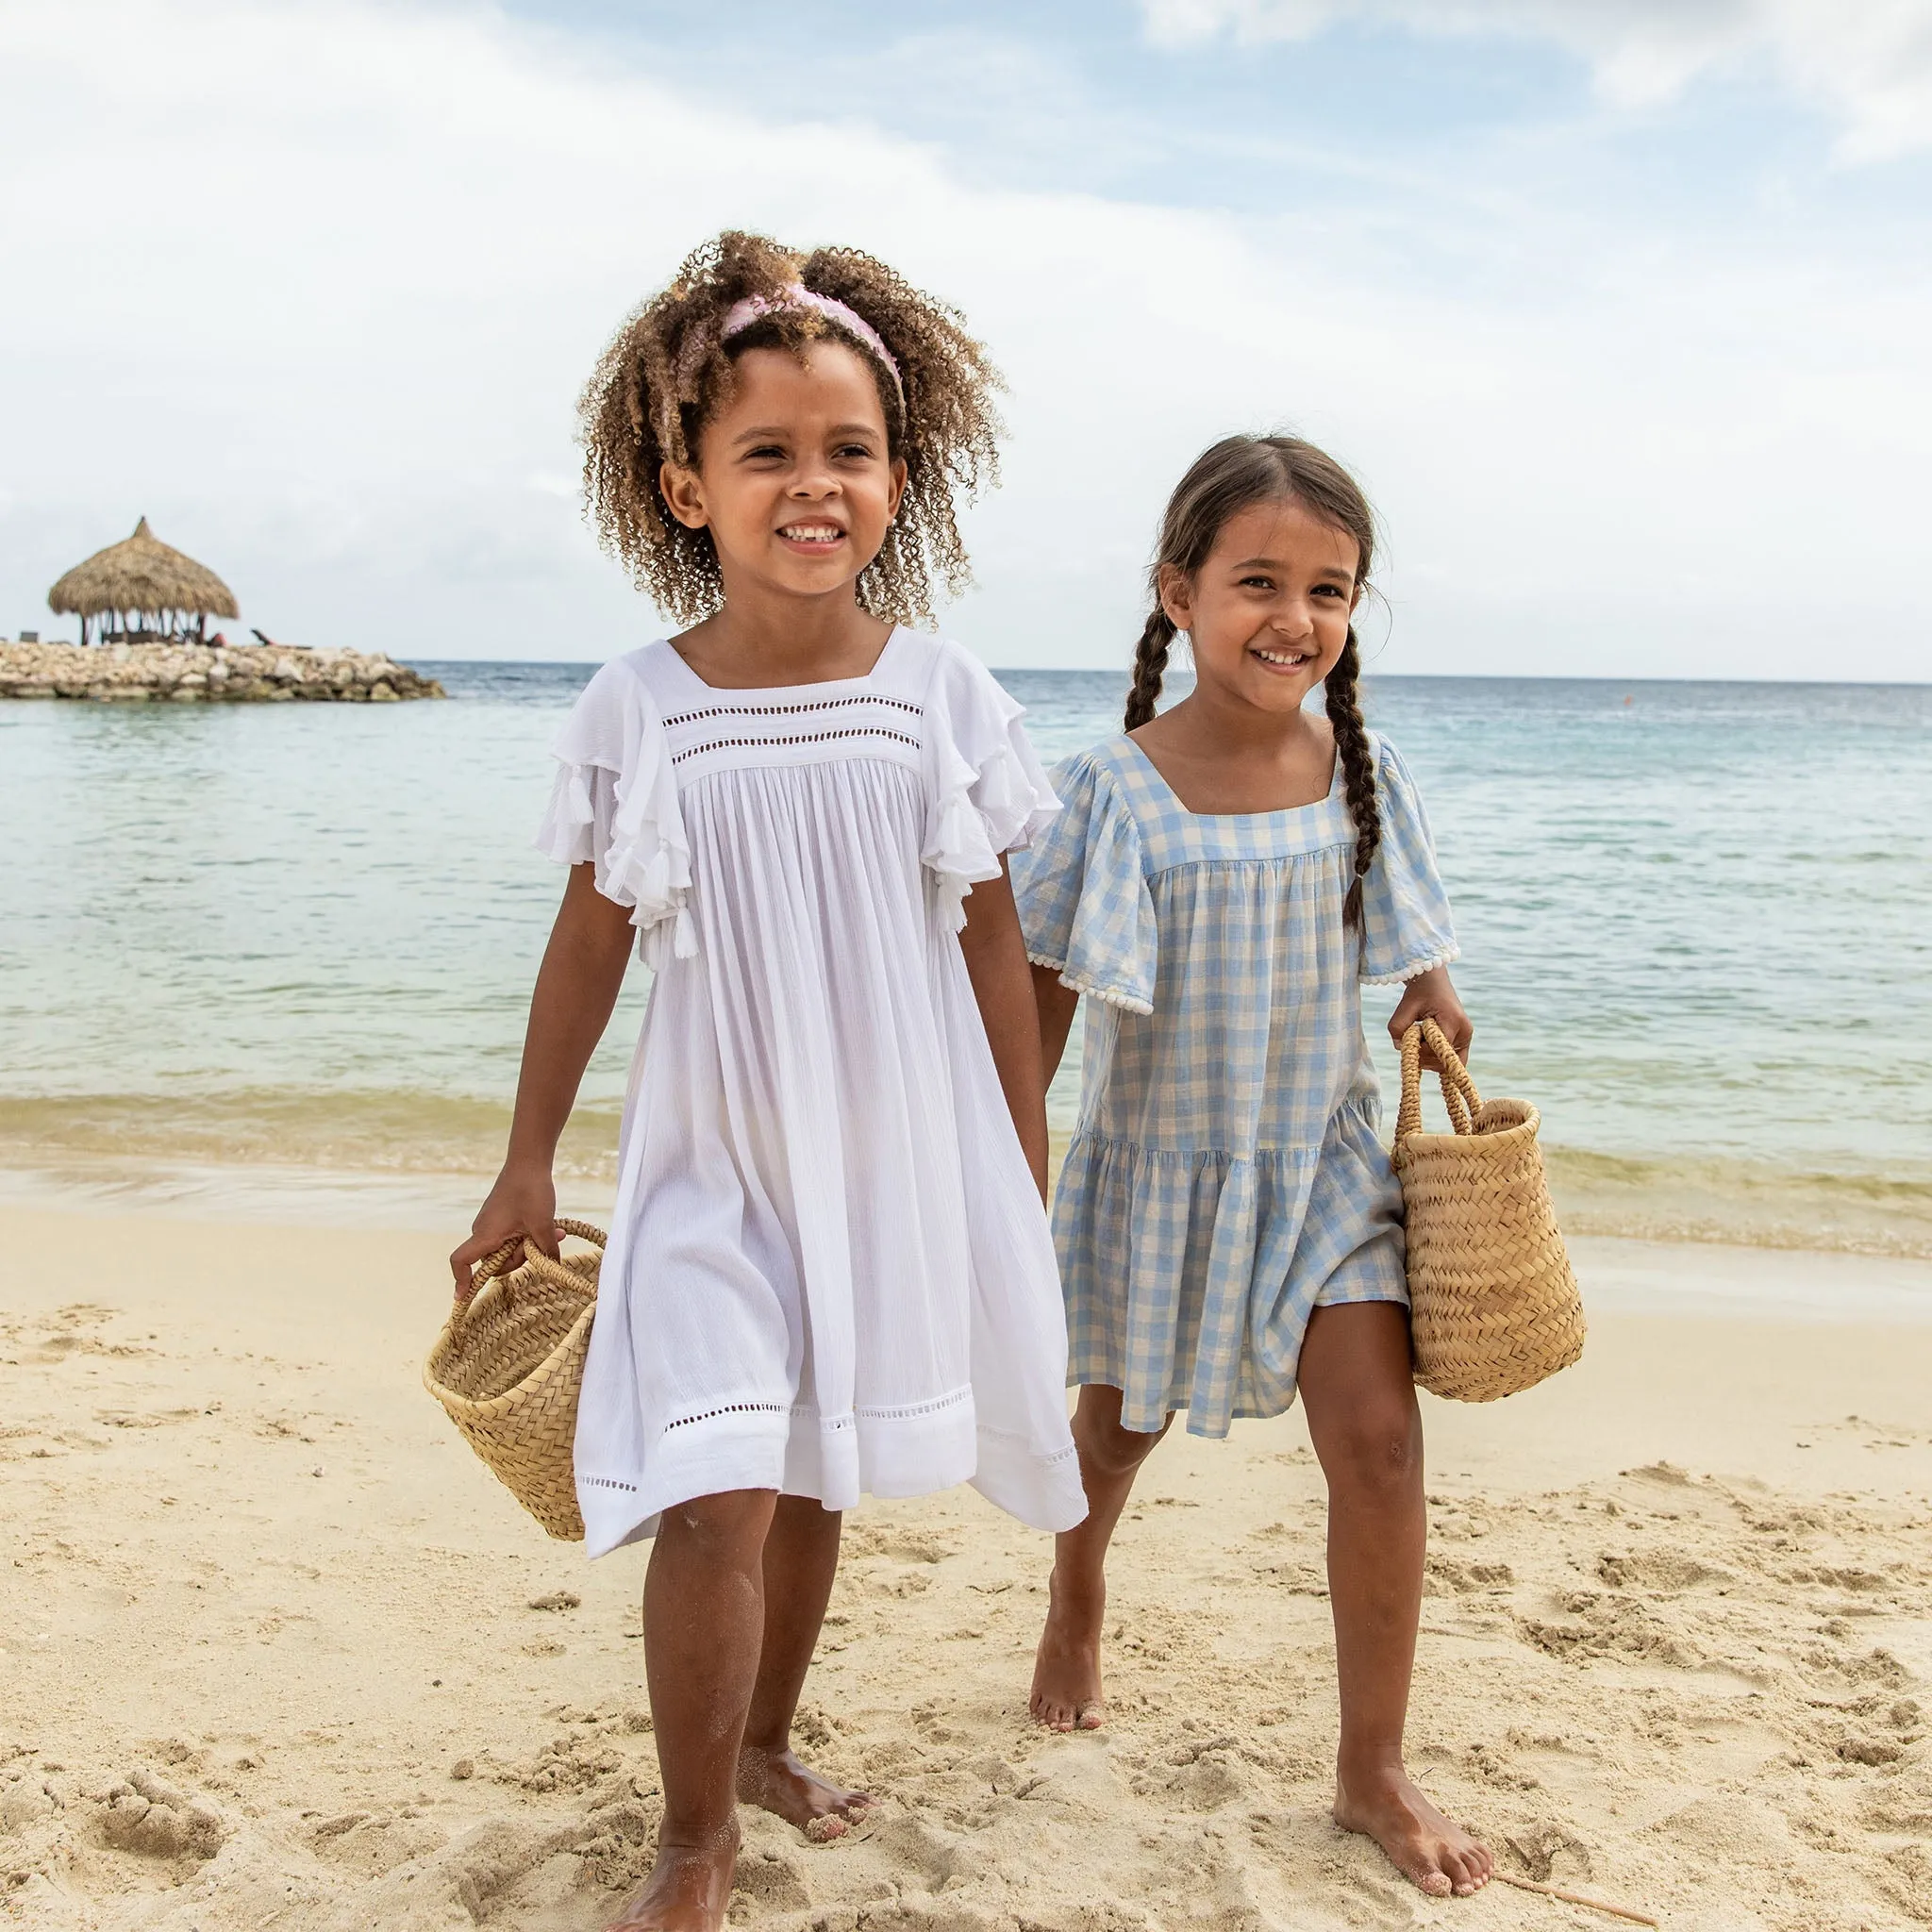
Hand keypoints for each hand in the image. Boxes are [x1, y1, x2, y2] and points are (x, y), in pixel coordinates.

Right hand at [449, 1160, 559, 1300]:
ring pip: (508, 1249)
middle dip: (521, 1258)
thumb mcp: (542, 1225)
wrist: (529, 1161)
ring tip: (553, 1231)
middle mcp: (483, 1231)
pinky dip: (528, 1236)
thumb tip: (553, 1266)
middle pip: (496, 1261)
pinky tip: (551, 1227)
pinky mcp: (501, 1217)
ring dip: (529, 1246)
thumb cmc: (531, 1191)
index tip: (462, 1298)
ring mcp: (491, 1223)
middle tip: (542, 1243)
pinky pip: (512, 1236)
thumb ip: (546, 1251)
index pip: (461, 1261)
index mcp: (486, 1235)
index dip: (461, 1280)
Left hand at [1387, 965, 1471, 1071]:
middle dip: (1423, 1055)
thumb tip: (1400, 1048)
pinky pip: (1452, 1061)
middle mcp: (1464, 1031)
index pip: (1437, 1049)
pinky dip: (1436, 1060)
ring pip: (1447, 1064)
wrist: (1433, 982)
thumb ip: (1397, 1027)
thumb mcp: (1405, 1007)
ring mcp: (1466, 1038)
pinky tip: (1424, 1051)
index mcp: (1453, 1021)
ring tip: (1420, 1038)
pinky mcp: (1463, 1041)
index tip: (1409, 1038)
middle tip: (1413, 1038)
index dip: (1420, 1050)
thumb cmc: (1419, 993)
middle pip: (1443, 1060)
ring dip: (1428, 1058)